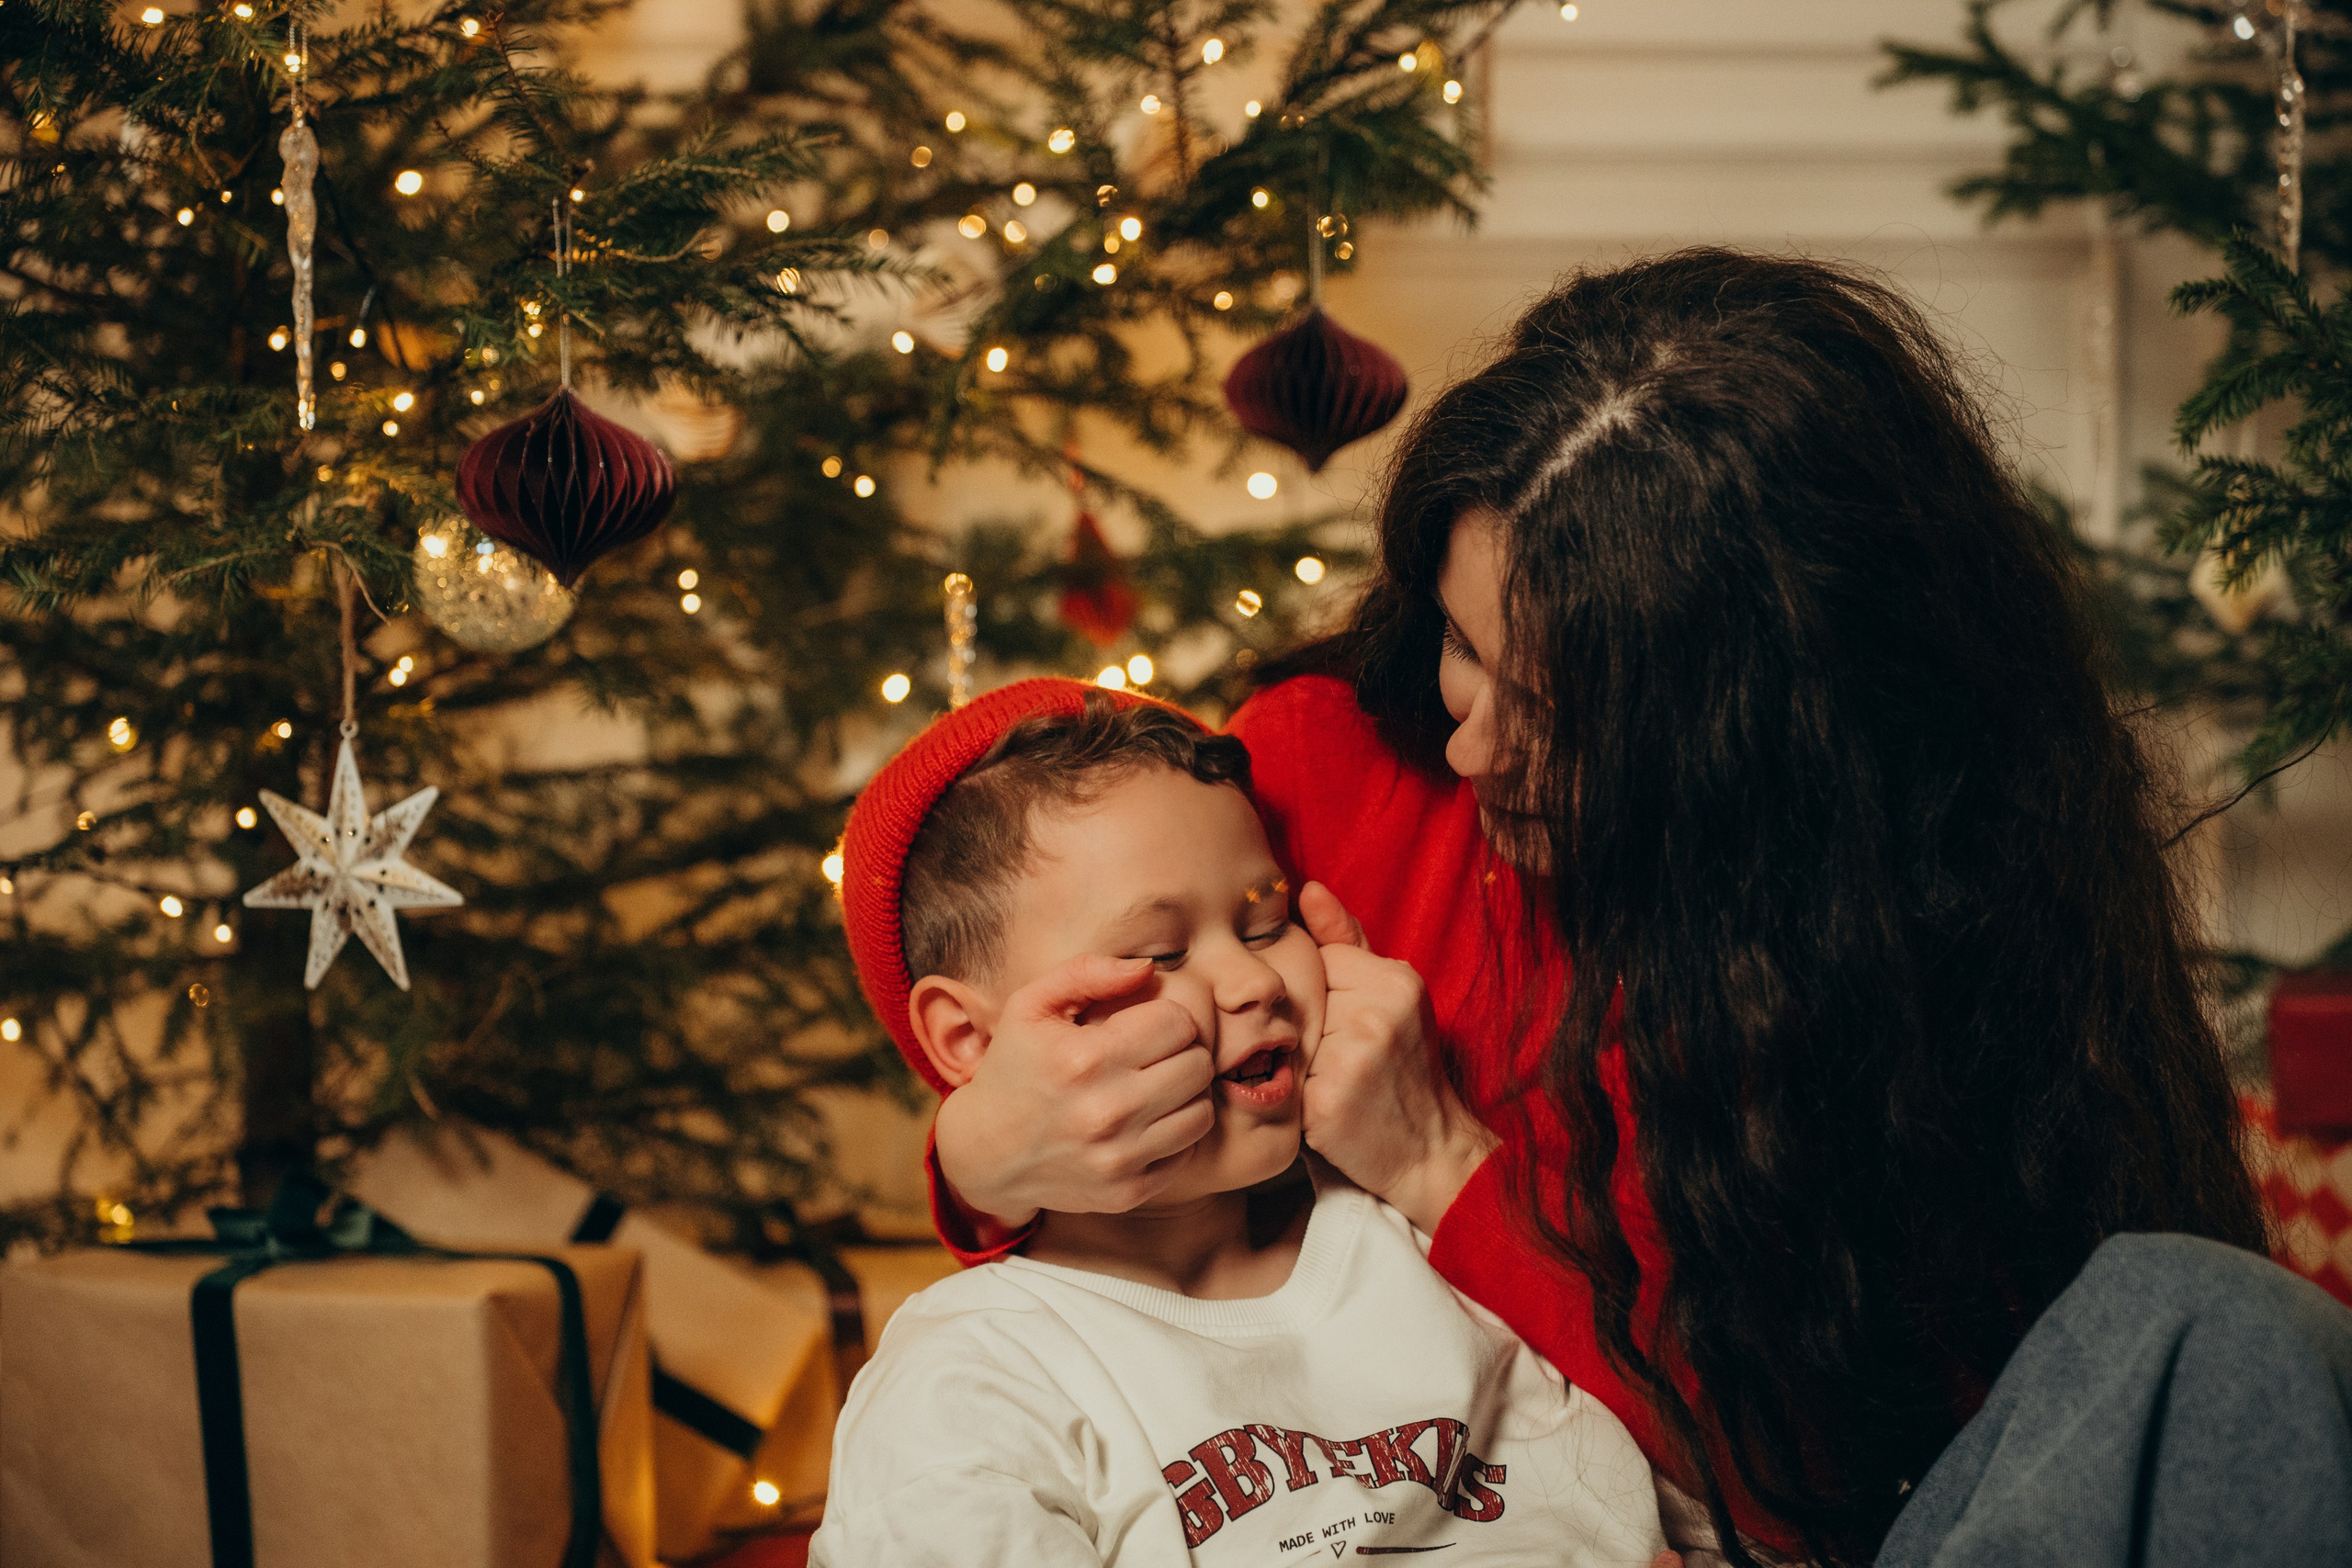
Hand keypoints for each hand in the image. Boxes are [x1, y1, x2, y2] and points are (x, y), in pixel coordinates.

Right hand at [932, 953, 1215, 1230]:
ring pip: (1202, 1111)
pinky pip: (1187, 1151)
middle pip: (1198, 1065)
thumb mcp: (1031, 1006)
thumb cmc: (1014, 1067)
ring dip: (1185, 1095)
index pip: (1178, 1023)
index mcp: (1085, 1059)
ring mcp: (1118, 1158)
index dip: (1166, 1017)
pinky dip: (1175, 1134)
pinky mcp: (1128, 1191)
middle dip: (1182, 1052)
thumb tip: (1148, 968)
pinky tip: (1146, 1122)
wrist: (985, 1151)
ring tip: (1155, 1087)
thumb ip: (1088, 972)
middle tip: (1154, 1056)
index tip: (1145, 1026)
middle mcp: (1106, 1112)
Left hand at [1297, 881, 1498, 1233]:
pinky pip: (1282, 1080)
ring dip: (1302, 1061)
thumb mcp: (1391, 995)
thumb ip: (1347, 941)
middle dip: (1314, 1029)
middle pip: (1301, 999)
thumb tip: (1307, 888)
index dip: (1328, 996)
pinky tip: (1325, 1104)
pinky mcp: (1324, 1103)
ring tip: (1338, 1080)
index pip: (1321, 961)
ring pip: (1288, 1039)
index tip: (1352, 1024)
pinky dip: (1296, 1094)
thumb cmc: (1404, 1068)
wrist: (1430, 1151)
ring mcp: (1350, 1059)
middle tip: (1346, 1058)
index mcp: (1395, 980)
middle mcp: (1375, 1014)